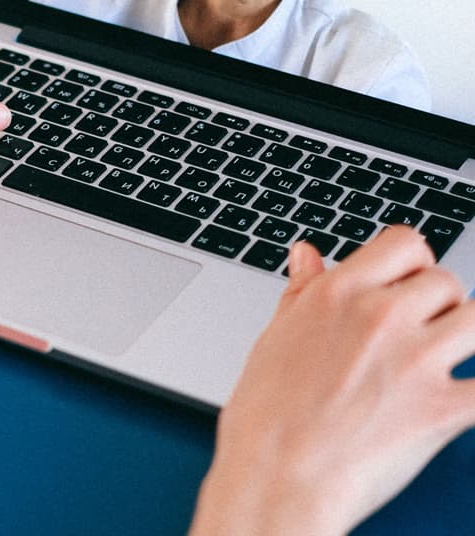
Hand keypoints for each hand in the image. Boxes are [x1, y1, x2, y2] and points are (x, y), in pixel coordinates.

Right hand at [189, 226, 474, 535]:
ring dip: (464, 335)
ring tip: (445, 356)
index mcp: (339, 293)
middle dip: (437, 304)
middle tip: (422, 332)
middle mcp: (381, 316)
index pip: (405, 243)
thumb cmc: (266, 415)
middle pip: (444, 281)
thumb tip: (306, 254)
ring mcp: (415, 361)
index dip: (412, 263)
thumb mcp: (275, 336)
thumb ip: (301, 290)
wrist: (275, 478)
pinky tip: (464, 396)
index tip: (408, 282)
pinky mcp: (441, 410)